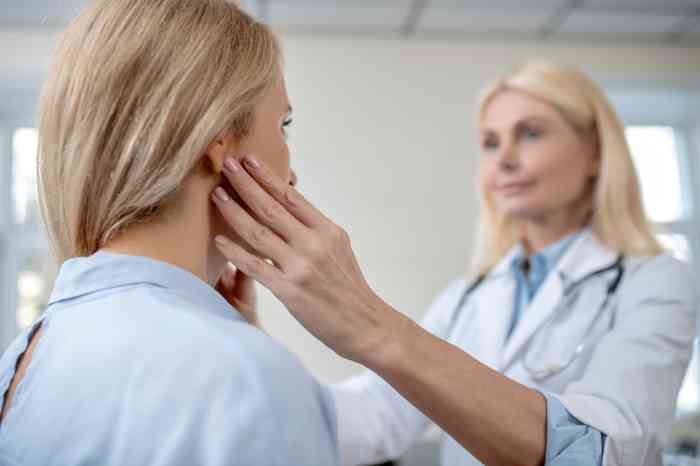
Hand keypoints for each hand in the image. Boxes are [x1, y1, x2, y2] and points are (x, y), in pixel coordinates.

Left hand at [210, 156, 404, 362]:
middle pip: (272, 208)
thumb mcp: (338, 249)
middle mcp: (314, 243)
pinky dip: (236, 252)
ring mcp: (301, 266)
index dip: (268, 177)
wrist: (366, 325)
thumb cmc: (349, 288)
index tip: (250, 160)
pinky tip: (220, 241)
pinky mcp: (290, 290)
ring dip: (235, 212)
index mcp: (327, 231)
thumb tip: (288, 209)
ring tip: (217, 195)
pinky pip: (256, 266)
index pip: (292, 197)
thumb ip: (314, 230)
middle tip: (227, 164)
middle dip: (246, 184)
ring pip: (260, 233)